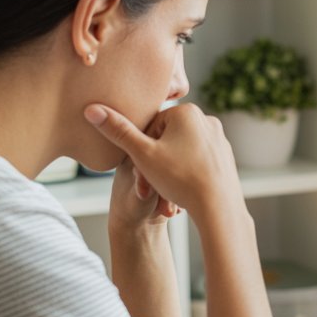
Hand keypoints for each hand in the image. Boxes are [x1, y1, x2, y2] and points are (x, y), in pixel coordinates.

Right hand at [85, 102, 240, 220]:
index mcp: (187, 111)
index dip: (142, 148)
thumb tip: (91, 109)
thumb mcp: (142, 155)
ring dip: (171, 169)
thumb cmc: (180, 179)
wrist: (218, 207)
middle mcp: (207, 119)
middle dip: (157, 160)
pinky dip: (188, 173)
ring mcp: (219, 138)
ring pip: (183, 150)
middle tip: (156, 180)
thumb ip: (118, 131)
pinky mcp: (226, 155)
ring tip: (171, 187)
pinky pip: (198, 161)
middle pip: (168, 137)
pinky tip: (186, 189)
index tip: (145, 166)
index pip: (151, 125)